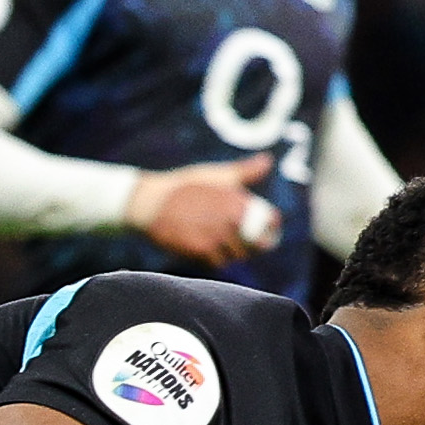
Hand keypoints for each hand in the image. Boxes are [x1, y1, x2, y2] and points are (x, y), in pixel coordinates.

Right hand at [126, 155, 278, 264]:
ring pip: (238, 256)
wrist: (151, 203)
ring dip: (234, 254)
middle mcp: (231, 220)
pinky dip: (216, 260)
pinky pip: (218, 263)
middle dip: (256, 246)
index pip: (270, 220)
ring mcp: (217, 237)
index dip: (272, 228)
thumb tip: (268, 160)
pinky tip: (209, 252)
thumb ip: (246, 171)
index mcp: (238, 201)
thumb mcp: (217, 175)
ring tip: (226, 248)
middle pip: (257, 244)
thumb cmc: (185, 186)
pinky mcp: (201, 250)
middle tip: (249, 245)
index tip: (268, 231)